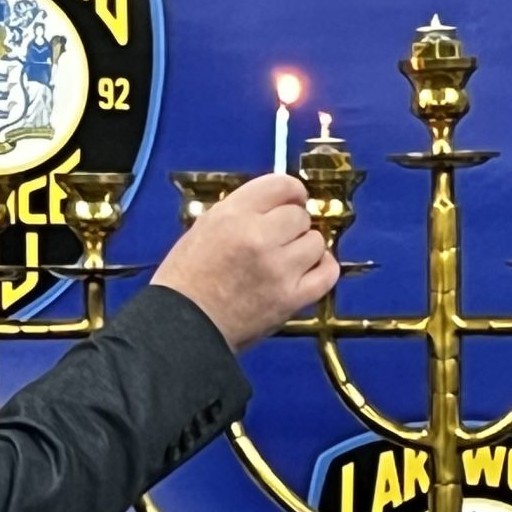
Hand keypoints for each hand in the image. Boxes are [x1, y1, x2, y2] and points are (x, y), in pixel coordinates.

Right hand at [150, 174, 337, 352]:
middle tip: (279, 238)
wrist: (183, 327)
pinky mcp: (290, 298)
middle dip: (292, 224)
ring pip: (315, 242)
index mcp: (232, 215)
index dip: (292, 192)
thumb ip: (241, 211)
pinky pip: (327, 273)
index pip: (281, 185)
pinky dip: (323, 268)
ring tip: (288, 258)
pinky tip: (310, 269)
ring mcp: (278, 268)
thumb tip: (276, 205)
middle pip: (300, 215)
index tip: (292, 200)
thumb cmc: (186, 282)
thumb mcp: (205, 227)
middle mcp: (257, 236)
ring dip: (305, 247)